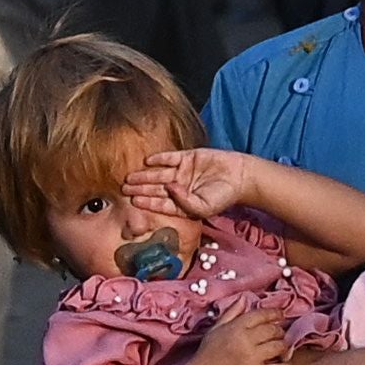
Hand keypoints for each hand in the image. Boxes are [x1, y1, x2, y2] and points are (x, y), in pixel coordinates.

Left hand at [128, 147, 270, 220]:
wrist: (240, 177)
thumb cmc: (224, 196)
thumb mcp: (204, 207)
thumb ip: (185, 203)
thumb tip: (169, 189)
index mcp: (182, 202)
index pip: (160, 203)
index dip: (147, 202)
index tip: (134, 201)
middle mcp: (179, 187)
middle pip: (155, 188)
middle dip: (140, 188)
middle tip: (123, 188)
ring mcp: (183, 171)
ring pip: (159, 174)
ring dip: (145, 175)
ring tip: (129, 177)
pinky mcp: (188, 157)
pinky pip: (170, 157)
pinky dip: (159, 158)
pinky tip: (147, 160)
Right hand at [182, 306, 301, 364]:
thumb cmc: (206, 355)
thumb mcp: (215, 329)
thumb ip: (231, 312)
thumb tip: (244, 298)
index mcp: (235, 327)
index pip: (261, 315)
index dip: (274, 313)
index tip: (280, 314)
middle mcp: (244, 340)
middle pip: (273, 330)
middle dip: (279, 331)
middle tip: (280, 334)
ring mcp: (251, 358)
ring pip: (279, 347)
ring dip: (283, 347)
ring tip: (281, 349)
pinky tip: (283, 364)